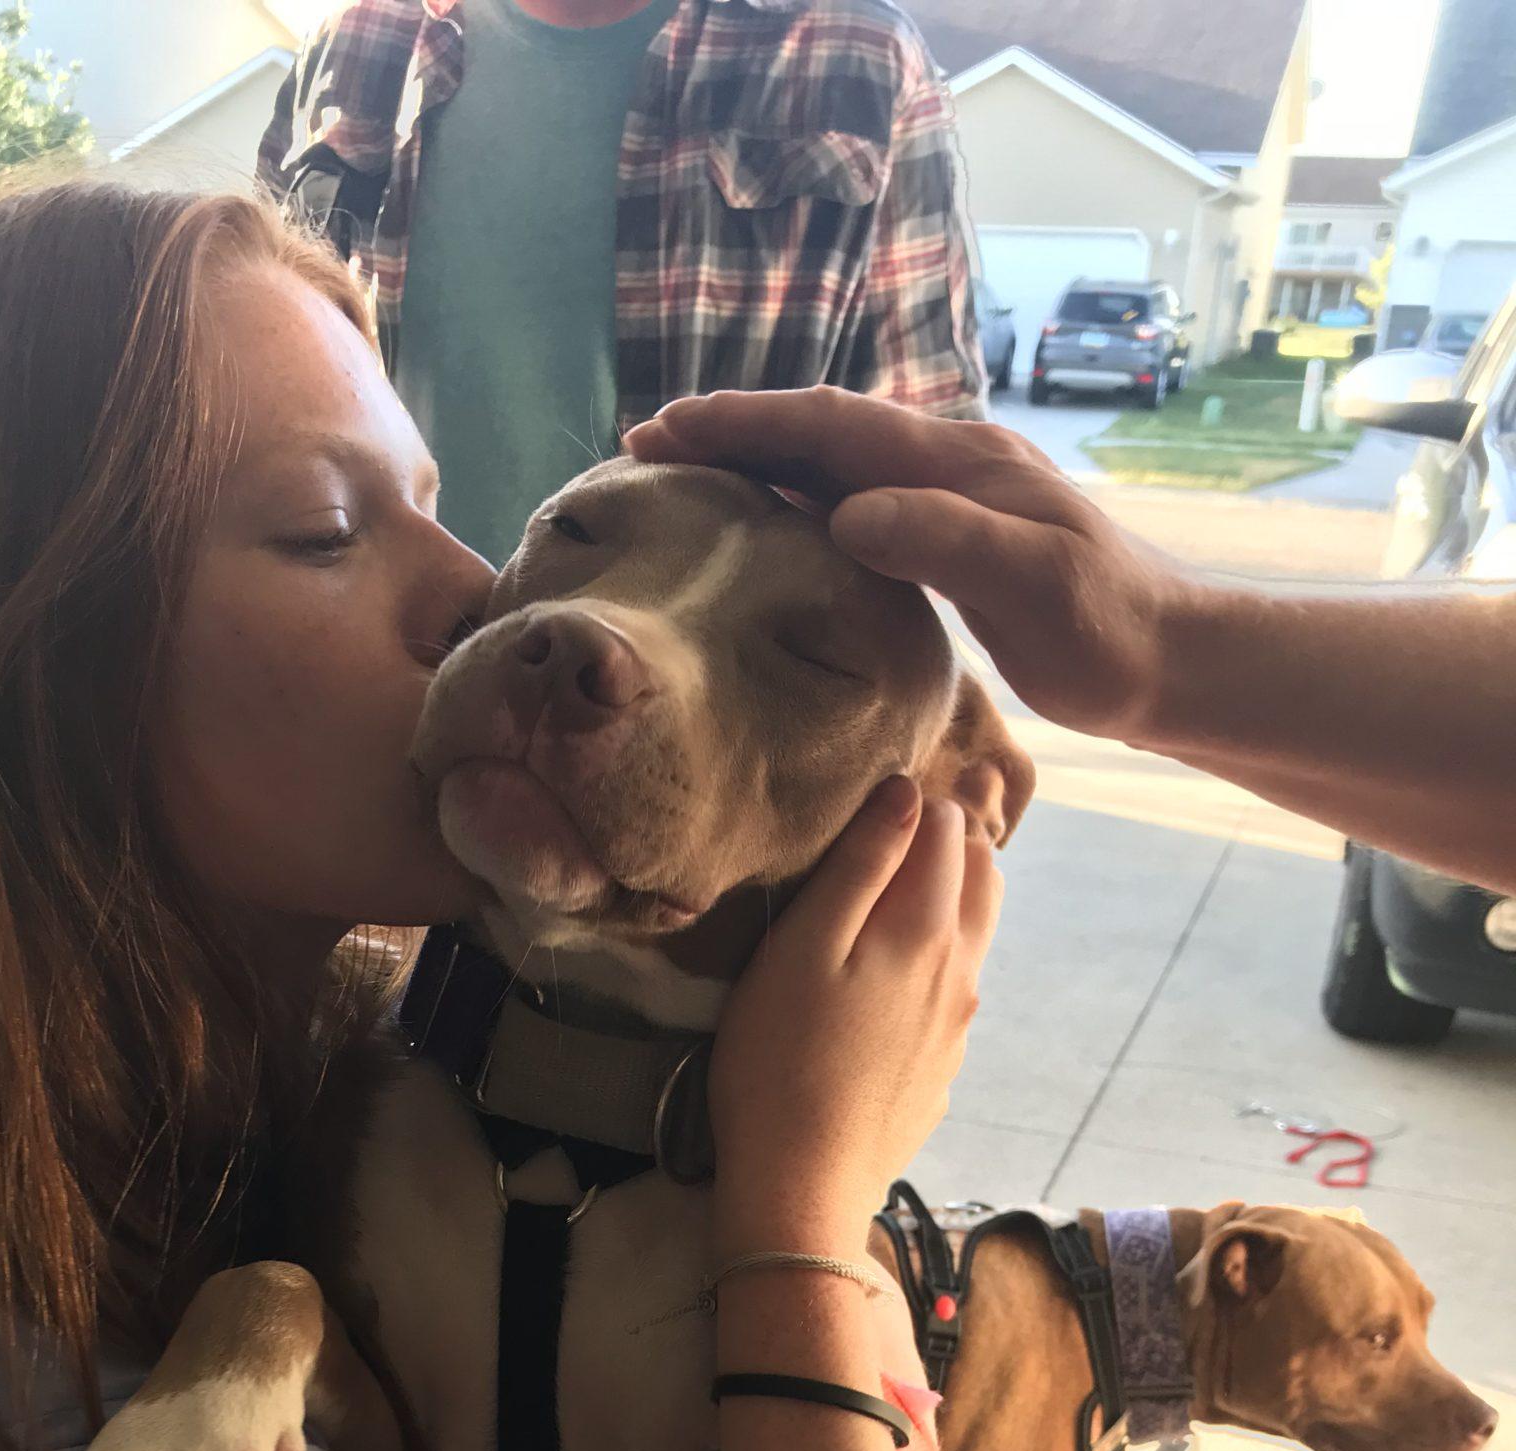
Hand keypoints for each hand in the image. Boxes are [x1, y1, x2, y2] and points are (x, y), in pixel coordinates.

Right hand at [625, 390, 1196, 739]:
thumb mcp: (1033, 586)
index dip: (746, 423)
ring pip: (834, 465)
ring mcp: (953, 501)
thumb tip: (850, 514)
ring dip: (759, 462)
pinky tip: (768, 526)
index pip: (830, 427)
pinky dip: (798, 502)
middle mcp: (950, 466)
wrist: (1171, 662)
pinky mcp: (956, 542)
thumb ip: (946, 541)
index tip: (668, 430)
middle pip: (821, 432)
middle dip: (734, 430)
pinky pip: (857, 505)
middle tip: (646, 444)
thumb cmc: (1106, 632)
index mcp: (958, 465)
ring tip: (686, 475)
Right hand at [709, 776, 999, 1256]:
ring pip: (979, 932)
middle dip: (964, 831)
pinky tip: (915, 962)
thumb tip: (908, 794)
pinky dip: (949, 949)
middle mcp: (960, 971)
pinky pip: (958, 986)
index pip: (947, 831)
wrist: (804, 1186)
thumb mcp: (801, 950)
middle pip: (981, 876)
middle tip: (949, 796)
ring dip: (966, 888)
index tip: (903, 780)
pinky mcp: (942, 1067)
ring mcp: (958, 1025)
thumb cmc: (779, 1061)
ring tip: (945, 862)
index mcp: (926, 929)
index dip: (925, 798)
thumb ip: (859, 868)